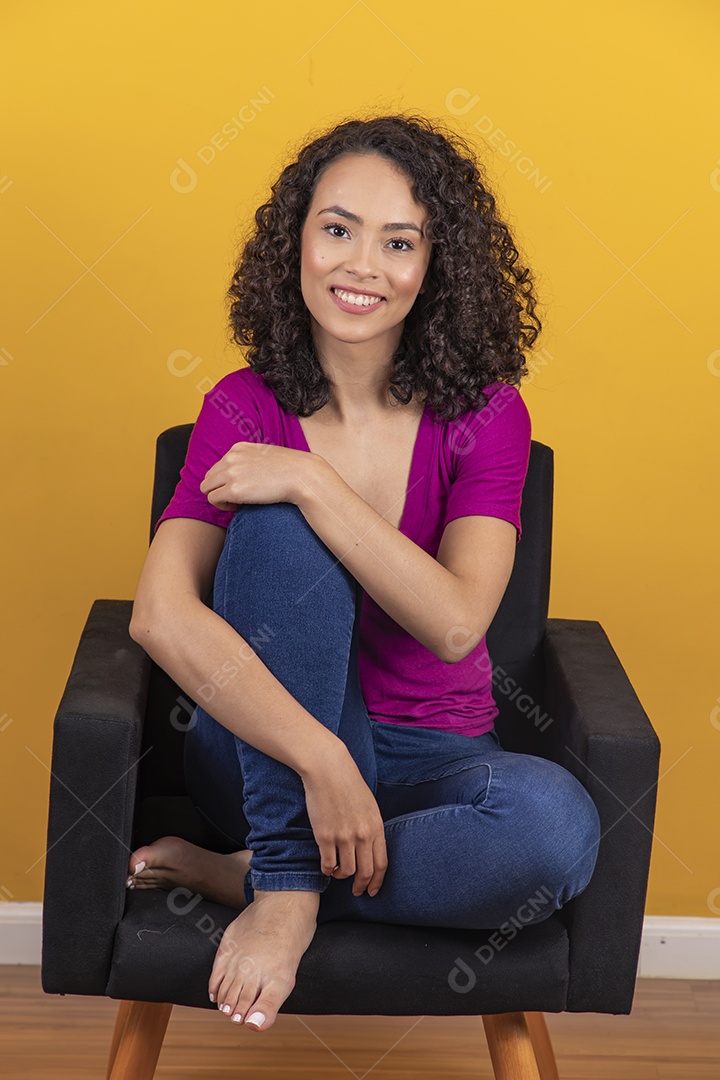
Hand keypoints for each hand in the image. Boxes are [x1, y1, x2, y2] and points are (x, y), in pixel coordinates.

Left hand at [199, 443, 319, 510]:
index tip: (243, 487)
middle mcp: (231, 458)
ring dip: (219, 498)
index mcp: (238, 448)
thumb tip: (246, 474)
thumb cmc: (290, 469)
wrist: (302, 476)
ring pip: (207, 488)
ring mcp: (231, 473)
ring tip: (237, 503)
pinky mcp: (233, 490)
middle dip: (220, 489)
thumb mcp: (267, 455)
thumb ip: (252, 459)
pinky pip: (213, 499)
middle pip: (209, 477)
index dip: (227, 480)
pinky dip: (223, 506)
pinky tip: (238, 507)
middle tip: (237, 498)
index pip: (219, 466)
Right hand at [301, 746, 387, 896]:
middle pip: (366, 871)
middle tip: (357, 891)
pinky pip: (328, 864)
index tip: (372, 890)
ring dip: (342, 876)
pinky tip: (327, 866)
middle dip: (361, 885)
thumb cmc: (349, 784)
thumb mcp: (370, 805)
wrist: (329, 769)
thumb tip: (370, 849)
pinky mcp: (324, 836)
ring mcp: (343, 836)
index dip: (377, 881)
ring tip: (338, 873)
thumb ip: (372, 827)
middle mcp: (362, 834)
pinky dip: (327, 870)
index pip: (381, 863)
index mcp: (376, 826)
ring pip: (346, 871)